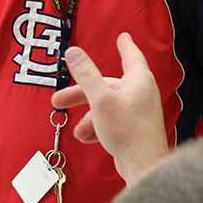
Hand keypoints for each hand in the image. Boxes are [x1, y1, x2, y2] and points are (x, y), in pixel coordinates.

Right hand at [50, 32, 168, 184]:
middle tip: (58, 100)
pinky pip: (112, 122)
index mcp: (138, 80)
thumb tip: (72, 51)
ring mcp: (138, 112)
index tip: (122, 36)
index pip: (131, 55)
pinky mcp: (134, 129)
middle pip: (107, 86)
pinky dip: (98, 128)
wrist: (144, 166)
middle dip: (82, 94)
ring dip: (88, 117)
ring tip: (77, 131)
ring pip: (106, 107)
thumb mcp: (100, 99)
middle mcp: (141, 93)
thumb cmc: (127, 130)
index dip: (125, 45)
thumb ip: (86, 74)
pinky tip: (87, 139)